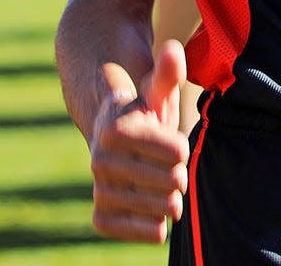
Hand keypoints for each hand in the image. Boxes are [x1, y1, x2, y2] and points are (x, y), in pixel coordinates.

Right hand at [90, 40, 189, 242]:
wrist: (114, 140)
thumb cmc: (144, 111)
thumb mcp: (156, 89)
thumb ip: (166, 72)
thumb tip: (172, 49)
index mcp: (116, 128)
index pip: (177, 150)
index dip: (180, 146)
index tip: (170, 141)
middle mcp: (101, 160)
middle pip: (172, 181)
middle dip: (178, 174)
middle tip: (168, 167)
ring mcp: (99, 189)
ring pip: (159, 209)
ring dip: (170, 200)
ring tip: (164, 186)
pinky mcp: (101, 215)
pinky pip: (134, 231)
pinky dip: (151, 228)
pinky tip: (157, 217)